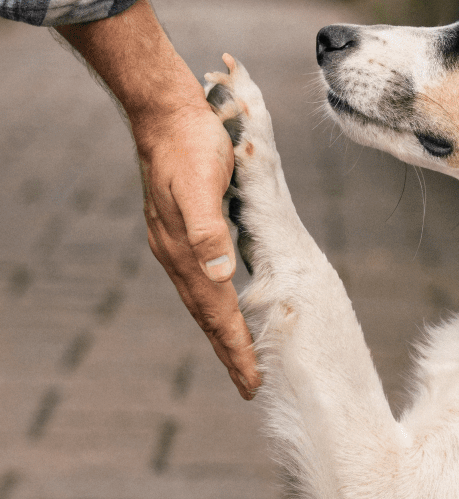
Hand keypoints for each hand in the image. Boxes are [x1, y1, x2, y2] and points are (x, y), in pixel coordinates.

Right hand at [57, 0, 260, 398]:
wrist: (164, 111)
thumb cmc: (191, 143)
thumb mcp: (201, 182)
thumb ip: (208, 229)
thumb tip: (218, 274)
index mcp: (186, 248)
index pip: (217, 310)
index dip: (236, 346)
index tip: (254, 380)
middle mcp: (178, 252)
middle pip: (207, 315)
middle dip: (229, 352)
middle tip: (250, 387)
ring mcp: (176, 243)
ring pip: (203, 301)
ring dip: (221, 332)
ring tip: (238, 359)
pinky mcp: (180, 230)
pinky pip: (199, 282)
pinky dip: (213, 305)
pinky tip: (220, 309)